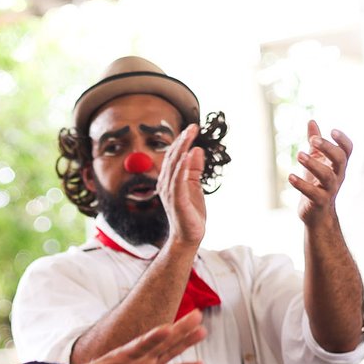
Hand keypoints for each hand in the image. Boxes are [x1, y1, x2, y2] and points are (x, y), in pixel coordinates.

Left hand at [60, 311, 206, 363]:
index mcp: (123, 355)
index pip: (141, 344)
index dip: (154, 337)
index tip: (168, 328)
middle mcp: (139, 357)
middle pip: (162, 341)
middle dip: (179, 329)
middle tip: (196, 315)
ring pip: (170, 351)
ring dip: (186, 342)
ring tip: (202, 330)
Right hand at [157, 124, 205, 246]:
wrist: (189, 237)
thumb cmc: (190, 213)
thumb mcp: (195, 186)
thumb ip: (195, 169)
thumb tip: (197, 150)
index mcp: (169, 180)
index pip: (174, 156)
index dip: (182, 141)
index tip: (192, 128)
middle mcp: (166, 184)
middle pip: (173, 158)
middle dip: (182, 141)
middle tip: (192, 127)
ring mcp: (170, 192)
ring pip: (175, 166)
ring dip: (182, 149)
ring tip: (190, 135)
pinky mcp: (177, 201)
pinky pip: (178, 181)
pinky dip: (183, 168)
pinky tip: (188, 156)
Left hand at [288, 120, 351, 224]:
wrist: (317, 215)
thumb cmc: (317, 184)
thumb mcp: (316, 161)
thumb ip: (315, 142)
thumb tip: (311, 121)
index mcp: (338, 165)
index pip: (347, 150)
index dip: (343, 140)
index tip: (332, 130)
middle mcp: (338, 176)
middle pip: (340, 160)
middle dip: (328, 148)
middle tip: (312, 140)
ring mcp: (330, 190)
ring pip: (327, 176)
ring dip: (313, 164)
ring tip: (299, 155)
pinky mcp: (319, 202)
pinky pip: (312, 193)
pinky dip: (301, 184)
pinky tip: (290, 176)